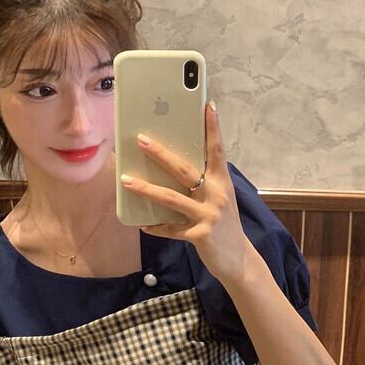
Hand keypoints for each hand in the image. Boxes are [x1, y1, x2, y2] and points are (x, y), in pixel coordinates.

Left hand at [120, 102, 255, 284]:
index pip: (217, 150)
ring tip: (126, 180)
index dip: (213, 128)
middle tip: (142, 140)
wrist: (238, 259)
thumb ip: (204, 183)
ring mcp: (208, 216)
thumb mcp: (219, 199)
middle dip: (161, 154)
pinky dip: (156, 227)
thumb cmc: (224, 224)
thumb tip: (172, 165)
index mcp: (222, 183)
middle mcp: (217, 196)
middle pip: (185, 170)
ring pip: (172, 198)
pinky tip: (143, 225)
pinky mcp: (200, 236)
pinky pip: (171, 229)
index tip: (208, 106)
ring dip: (147, 189)